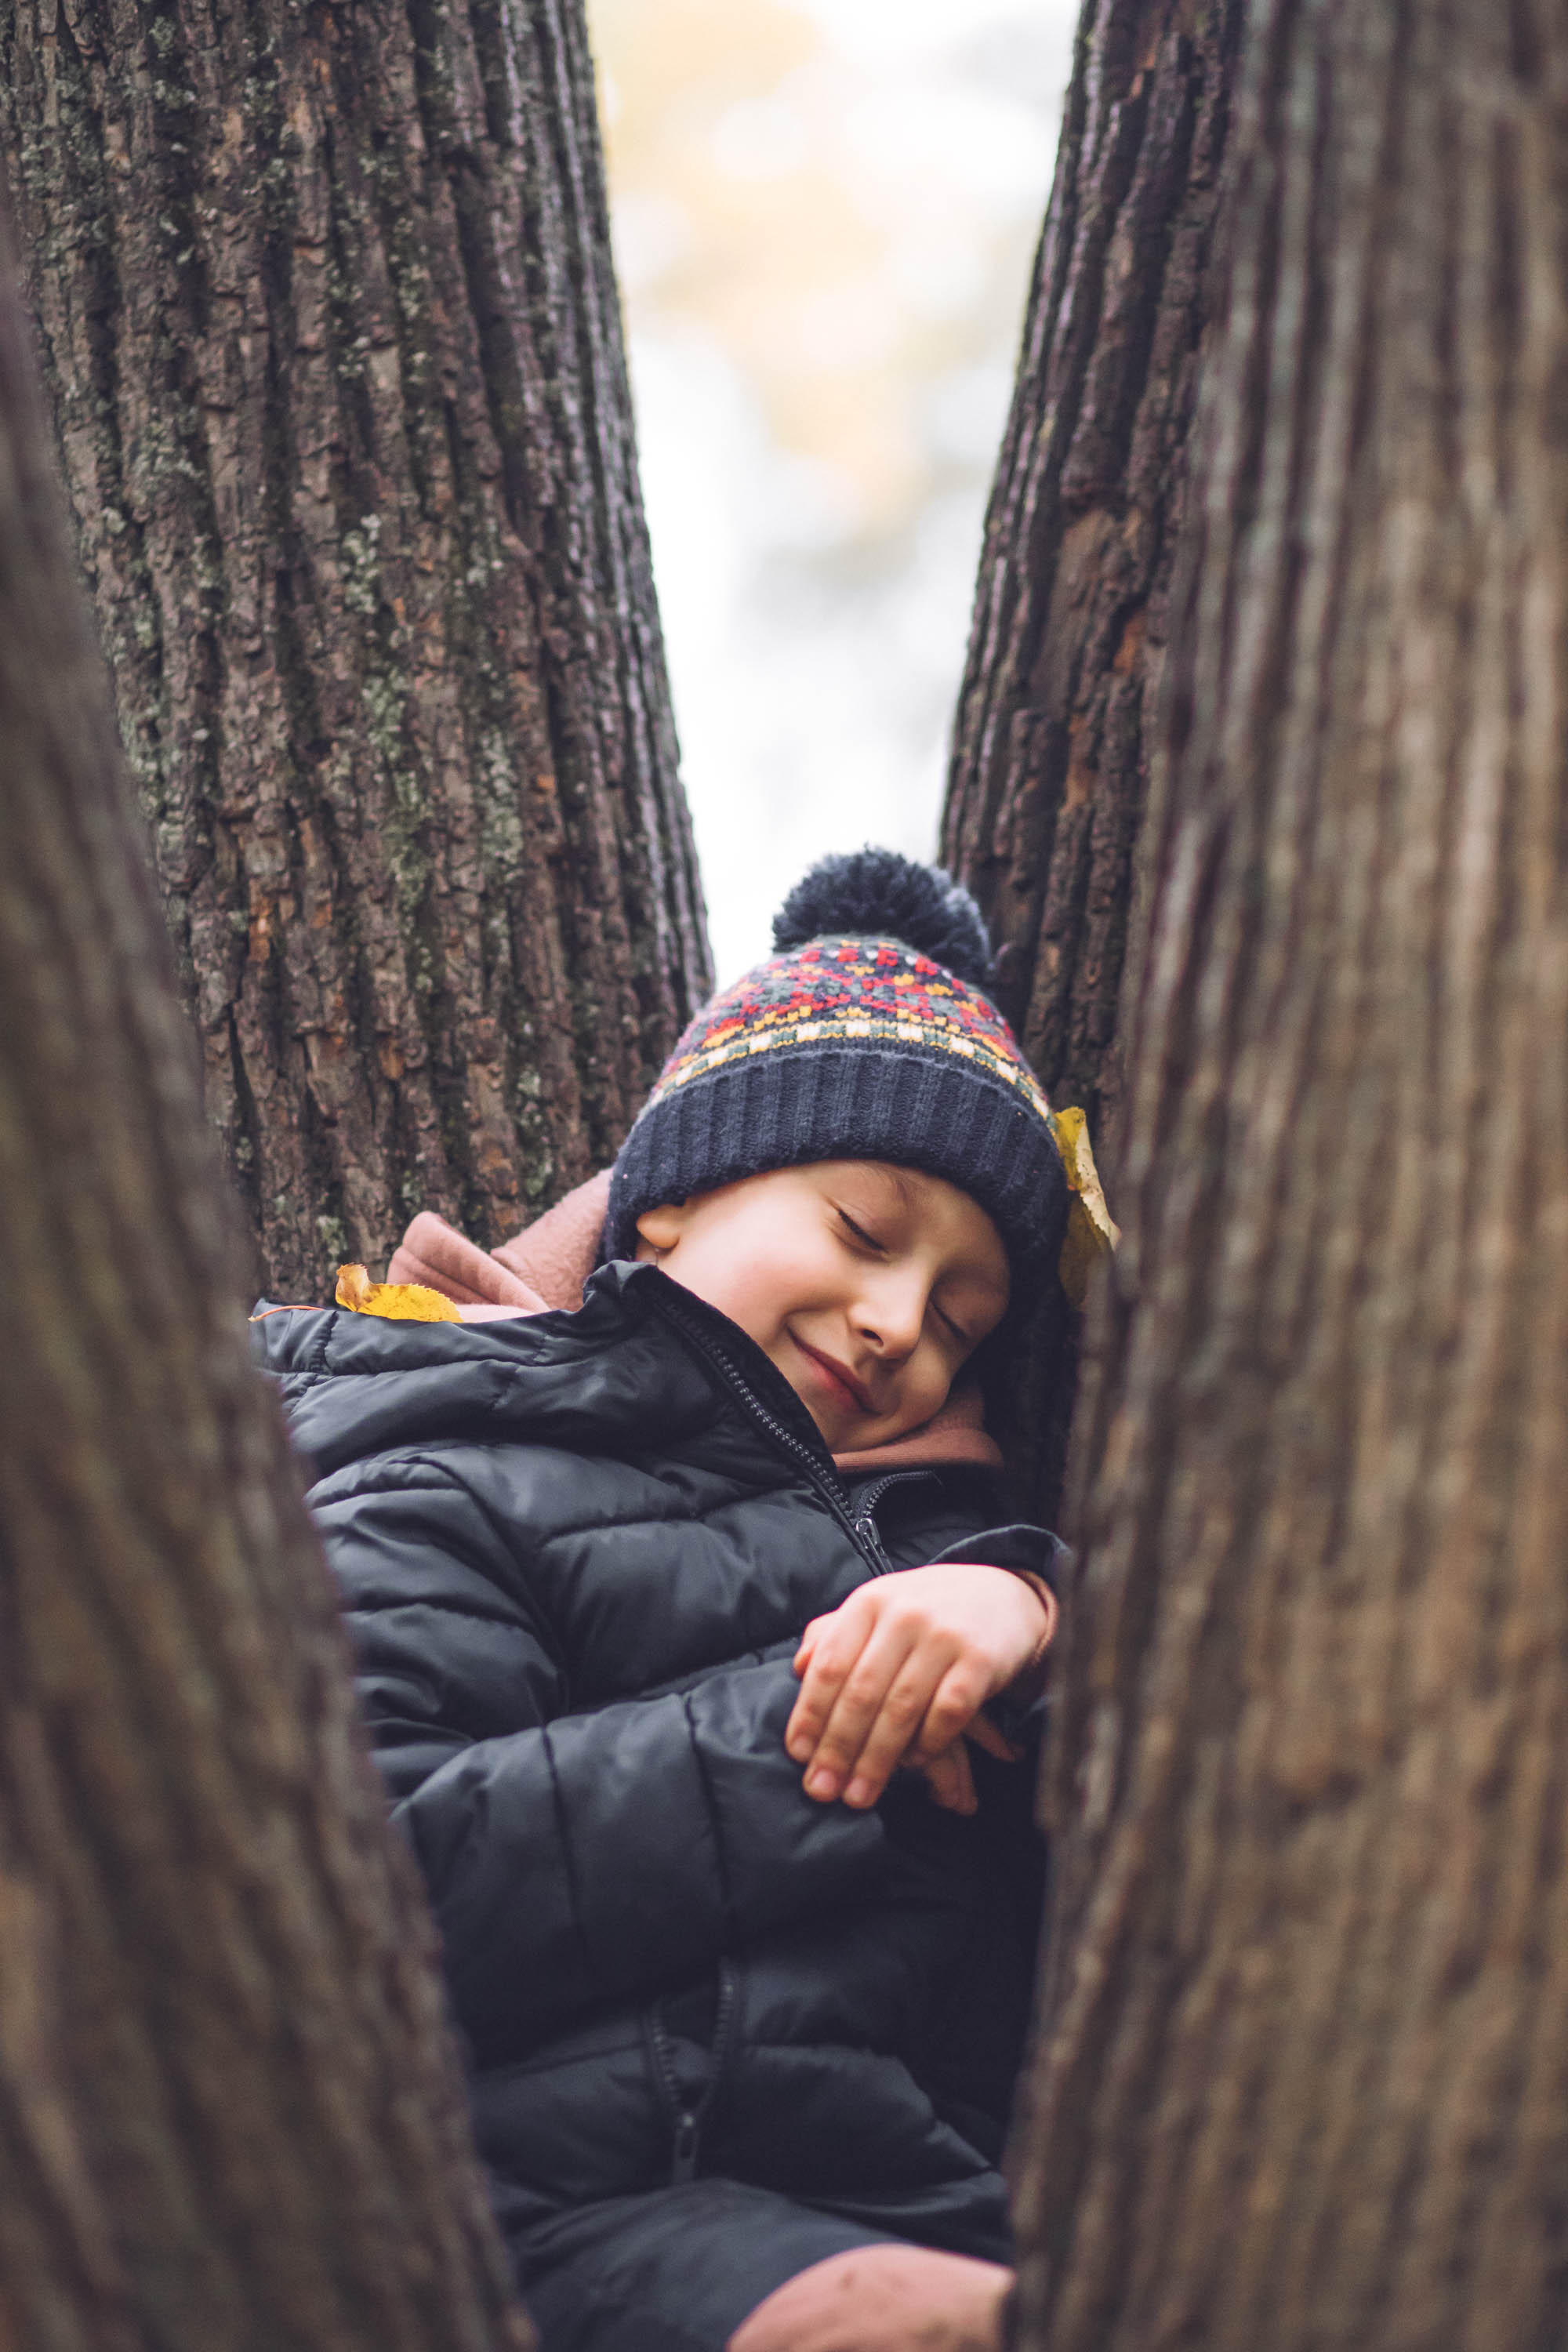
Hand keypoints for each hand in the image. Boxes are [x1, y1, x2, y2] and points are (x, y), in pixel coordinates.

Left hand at [785, 1563, 1055, 1815]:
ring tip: (859, 1795)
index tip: (799, 1755)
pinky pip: (947, 1714)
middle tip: (822, 1789)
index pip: (830, 1665)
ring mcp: (944, 1637)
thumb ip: (835, 1634)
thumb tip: (799, 1667)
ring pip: (901, 1710)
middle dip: (838, 1748)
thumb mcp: (878, 1610)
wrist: (1003, 1596)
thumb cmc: (925, 1611)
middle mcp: (904, 1615)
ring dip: (876, 1760)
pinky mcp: (981, 1661)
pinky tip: (913, 1765)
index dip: (810, 1713)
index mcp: (870, 1602)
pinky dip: (927, 1745)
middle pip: (862, 1693)